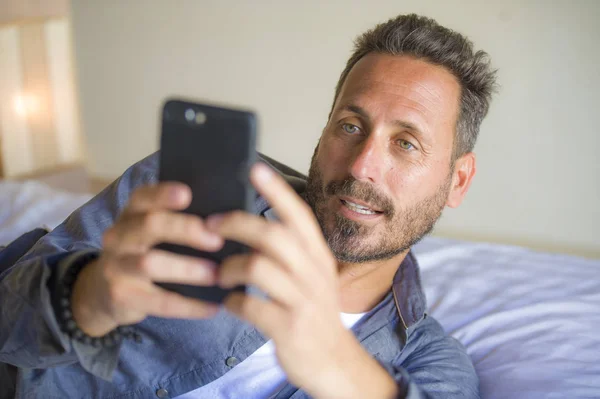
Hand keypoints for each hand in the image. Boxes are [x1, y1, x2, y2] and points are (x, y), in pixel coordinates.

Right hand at [72, 182, 222, 336]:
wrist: (103, 291)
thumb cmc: (144, 252)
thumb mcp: (150, 232)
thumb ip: (177, 221)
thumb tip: (225, 220)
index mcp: (131, 214)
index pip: (143, 196)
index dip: (163, 193)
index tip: (187, 194)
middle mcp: (119, 236)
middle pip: (150, 225)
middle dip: (186, 230)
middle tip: (217, 241)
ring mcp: (116, 266)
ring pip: (150, 263)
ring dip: (188, 268)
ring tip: (217, 275)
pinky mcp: (121, 296)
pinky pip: (159, 301)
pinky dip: (189, 305)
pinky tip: (212, 307)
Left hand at [207, 164, 397, 398]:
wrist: (332, 359)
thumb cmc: (312, 310)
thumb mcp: (311, 275)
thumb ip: (289, 252)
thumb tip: (245, 225)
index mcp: (317, 254)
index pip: (298, 214)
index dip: (276, 190)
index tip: (254, 168)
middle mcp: (313, 272)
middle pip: (272, 235)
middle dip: (236, 224)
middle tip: (211, 225)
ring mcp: (302, 300)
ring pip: (257, 267)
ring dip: (228, 268)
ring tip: (220, 275)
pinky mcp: (288, 327)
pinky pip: (249, 305)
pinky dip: (232, 302)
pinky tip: (230, 303)